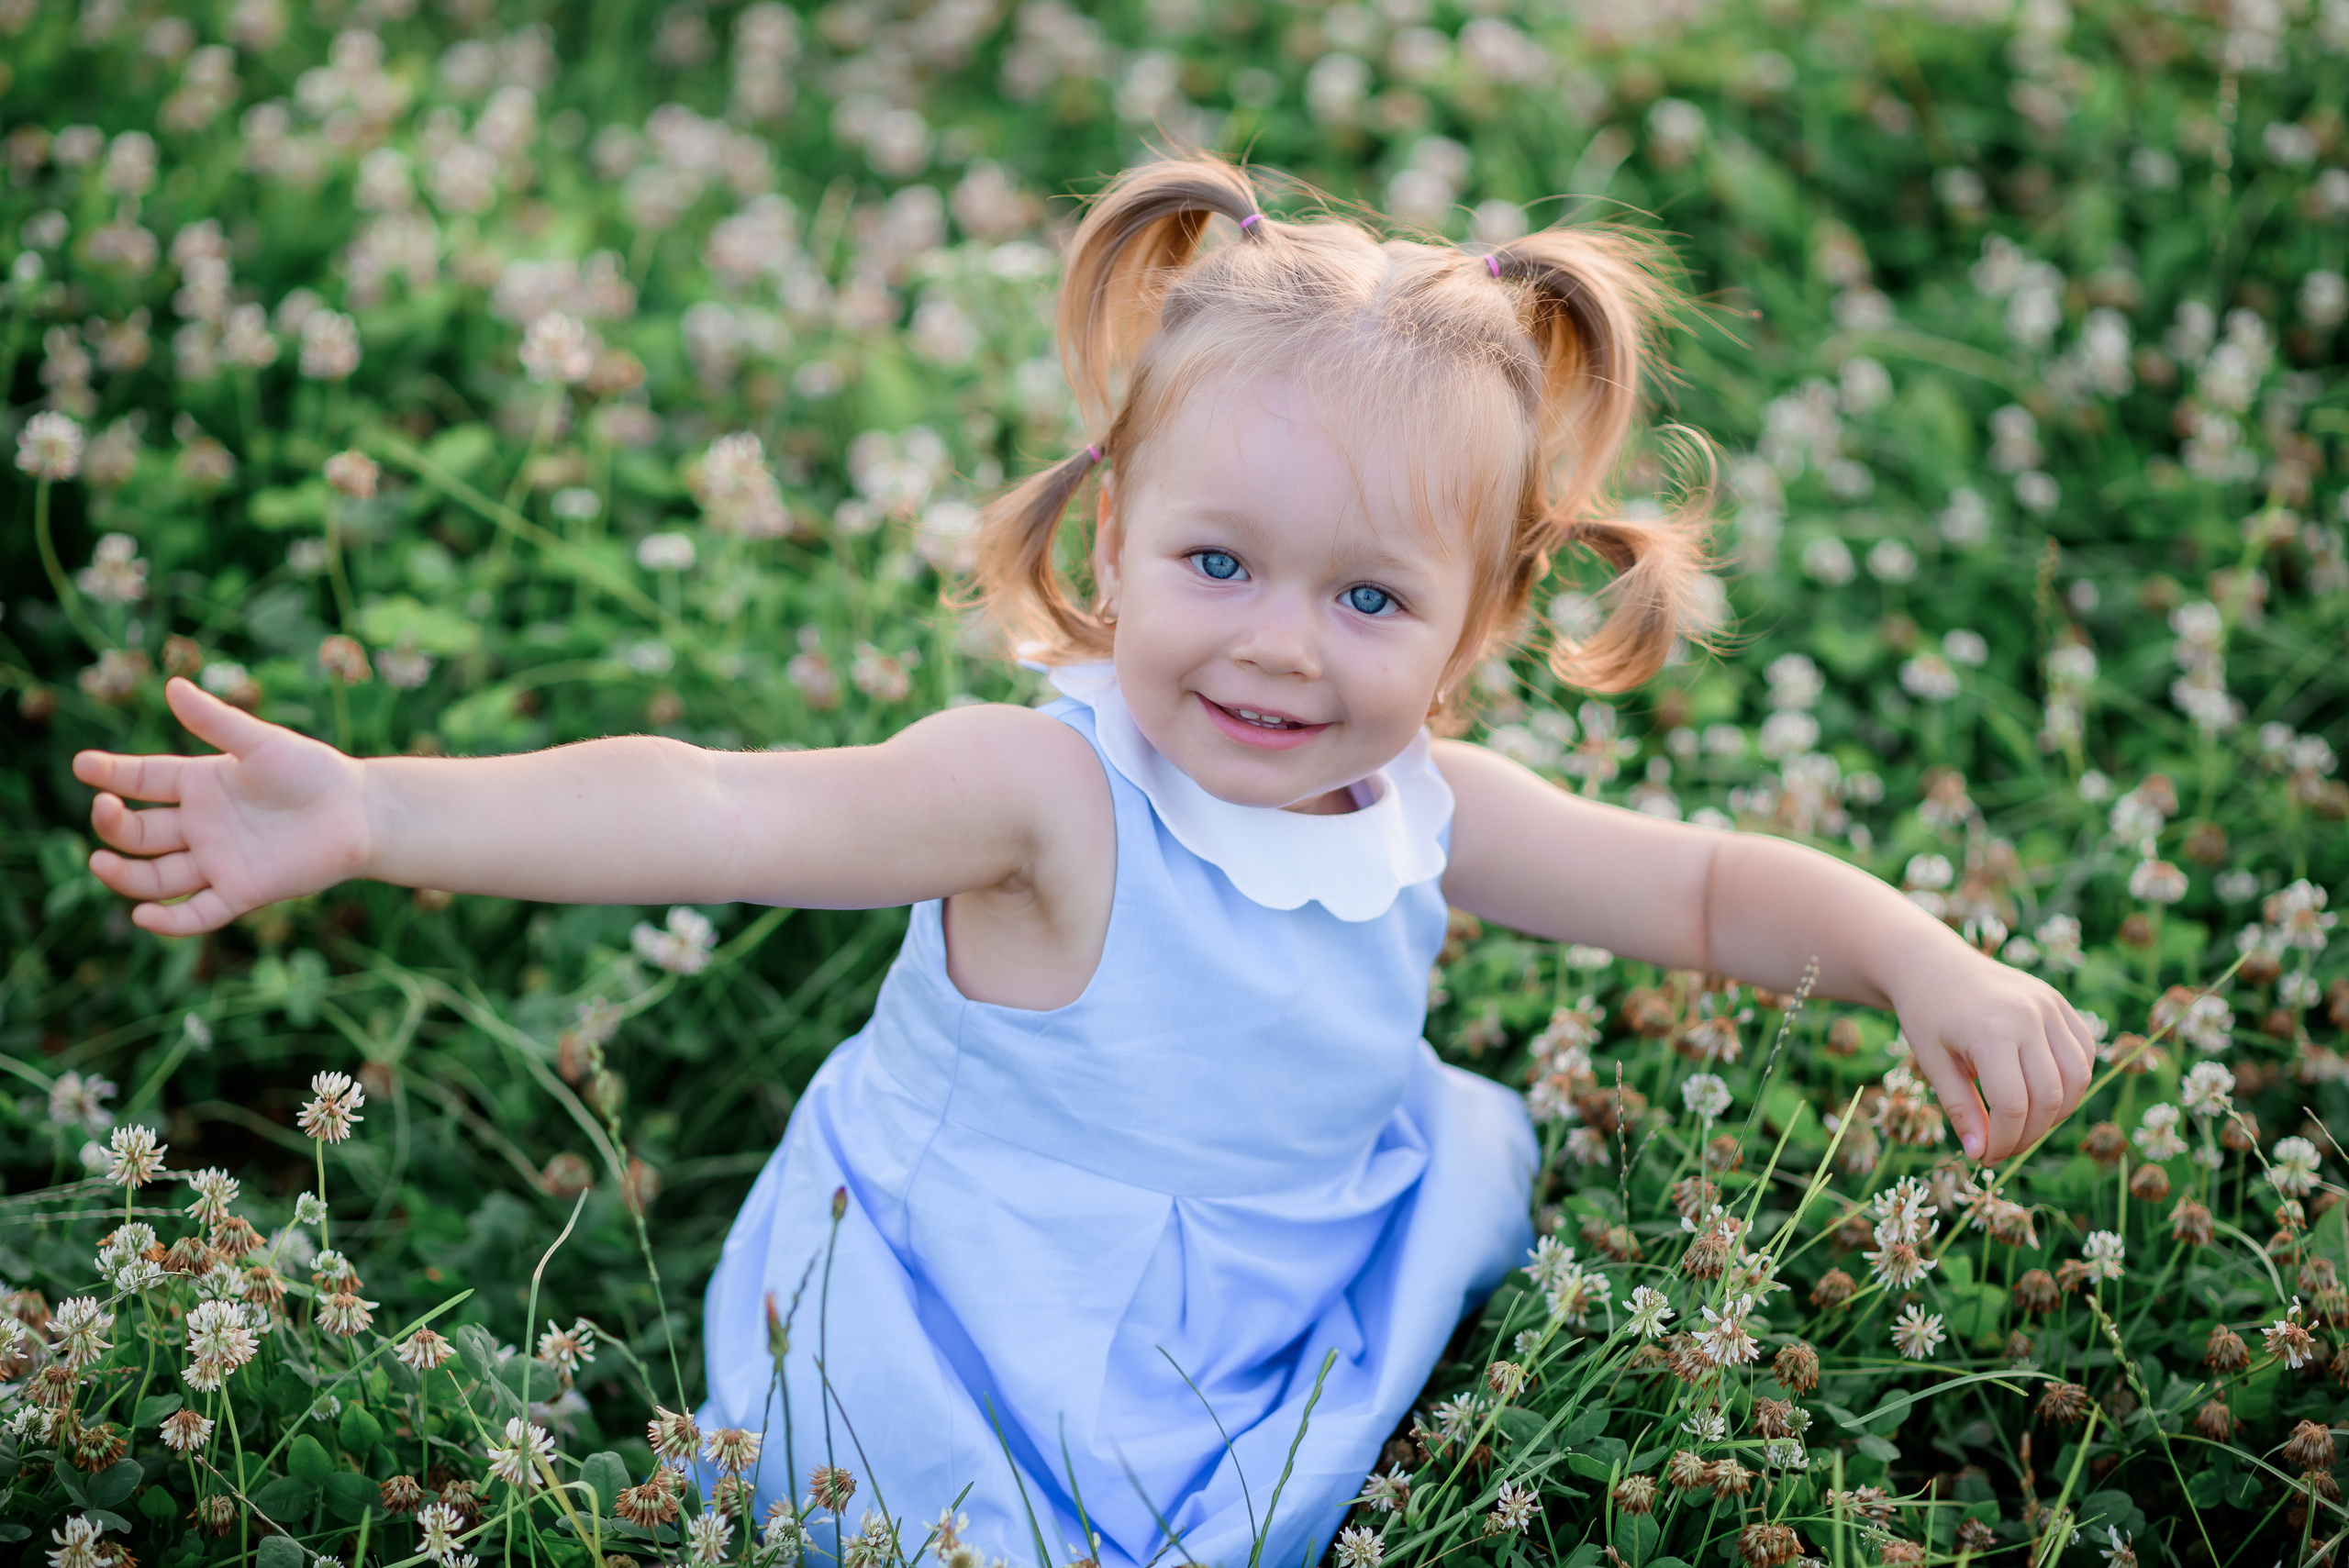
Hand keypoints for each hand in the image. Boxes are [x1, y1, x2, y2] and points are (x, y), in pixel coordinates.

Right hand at [72, 677, 372, 935]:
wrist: (362, 812)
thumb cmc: (315, 770)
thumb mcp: (262, 743)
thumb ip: (218, 721)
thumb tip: (172, 686)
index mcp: (201, 783)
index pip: (142, 779)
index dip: (112, 773)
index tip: (83, 764)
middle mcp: (201, 824)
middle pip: (139, 832)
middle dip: (113, 824)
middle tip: (104, 810)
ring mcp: (218, 861)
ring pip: (156, 876)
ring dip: (124, 874)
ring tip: (100, 863)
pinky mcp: (242, 892)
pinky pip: (197, 914)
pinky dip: (169, 921)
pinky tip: (142, 914)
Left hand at [1890, 944, 2096, 1163]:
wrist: (1933, 964)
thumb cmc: (1927, 1015)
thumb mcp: (1933, 1063)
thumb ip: (1960, 1109)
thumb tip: (1980, 1154)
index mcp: (1990, 1031)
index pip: (2013, 1105)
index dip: (2005, 1141)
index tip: (1985, 1157)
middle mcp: (2028, 1016)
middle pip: (2050, 1096)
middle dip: (2029, 1134)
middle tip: (2003, 1147)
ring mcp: (2049, 1006)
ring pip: (2077, 1078)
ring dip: (2057, 1112)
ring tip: (2023, 1123)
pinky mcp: (2059, 1003)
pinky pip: (2083, 1053)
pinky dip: (2072, 1082)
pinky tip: (2042, 1094)